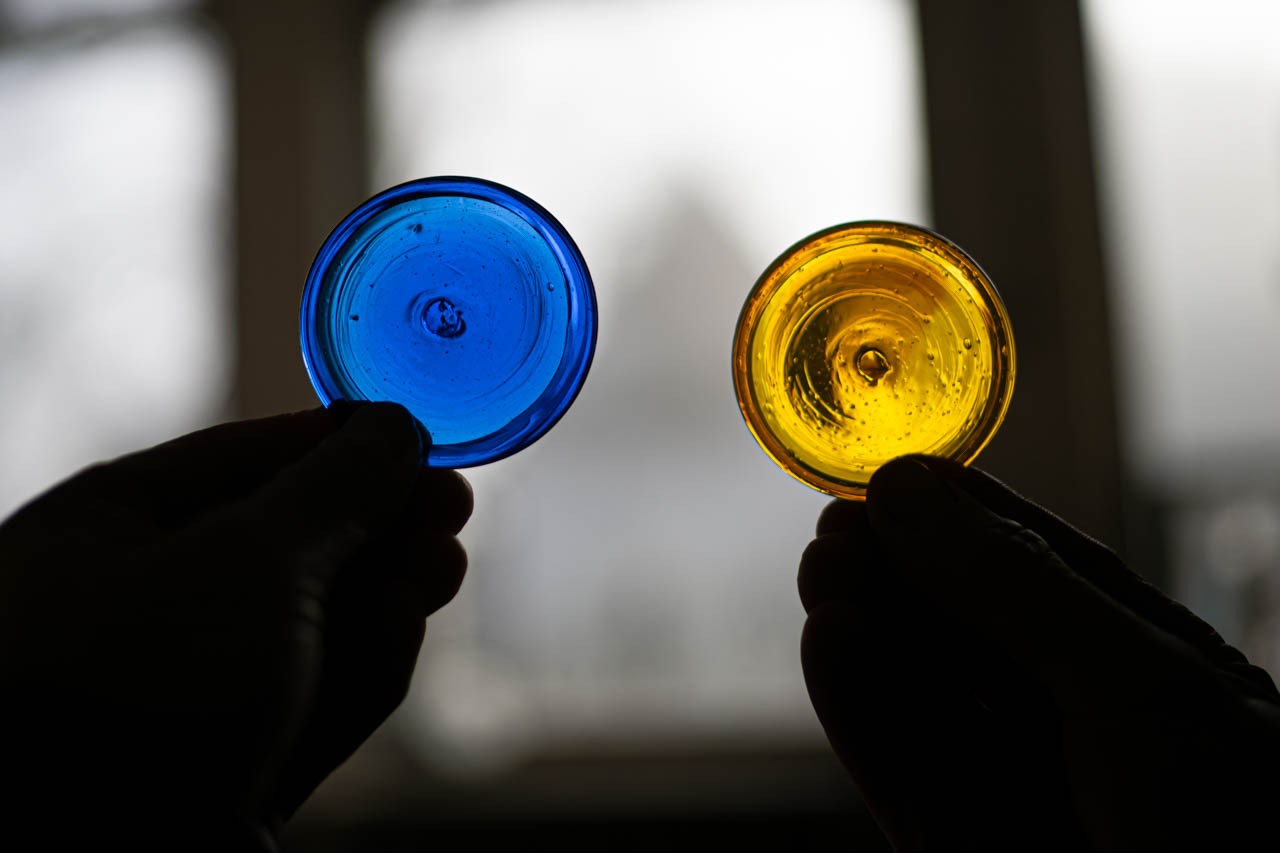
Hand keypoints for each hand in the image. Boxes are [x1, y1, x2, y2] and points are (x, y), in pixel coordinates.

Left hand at [0, 403, 470, 846]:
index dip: (336, 447)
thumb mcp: (248, 559)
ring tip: (443, 563)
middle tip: (452, 506)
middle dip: (374, 525)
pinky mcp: (225, 773)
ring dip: (383, 591)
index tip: (417, 437)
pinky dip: (362, 663)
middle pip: (283, 546)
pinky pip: (307, 701)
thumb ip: (335, 489)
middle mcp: (135, 611)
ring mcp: (180, 699)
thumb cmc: (136, 690)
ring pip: (306, 628)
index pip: (240, 461)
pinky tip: (407, 621)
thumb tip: (398, 428)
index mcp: (102, 534)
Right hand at [799, 456, 1279, 851]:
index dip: (962, 518)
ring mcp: (1019, 788)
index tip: (891, 476)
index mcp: (1148, 670)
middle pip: (965, 629)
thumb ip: (1018, 586)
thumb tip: (911, 493)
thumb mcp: (1138, 681)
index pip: (1041, 571)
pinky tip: (827, 642)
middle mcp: (1078, 724)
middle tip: (834, 520)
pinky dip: (855, 705)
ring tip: (821, 569)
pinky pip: (897, 767)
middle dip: (898, 570)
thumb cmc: (1240, 829)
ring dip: (865, 626)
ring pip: (922, 693)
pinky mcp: (961, 845)